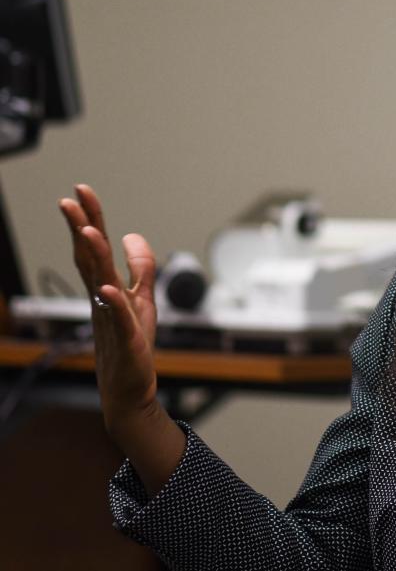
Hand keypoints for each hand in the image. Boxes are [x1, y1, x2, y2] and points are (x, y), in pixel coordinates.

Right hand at [58, 184, 159, 434]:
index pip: (95, 248)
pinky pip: (118, 318)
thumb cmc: (133, 343)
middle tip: (69, 200)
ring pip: (101, 283)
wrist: (129, 388)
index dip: (90, 219)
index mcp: (106, 287)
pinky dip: (113, 303)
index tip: (81, 191)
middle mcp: (103, 299)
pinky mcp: (126, 338)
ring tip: (89, 231)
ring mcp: (111, 318)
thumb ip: (141, 267)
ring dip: (94, 258)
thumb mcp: (143, 297)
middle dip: (81, 229)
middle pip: (89, 259)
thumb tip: (133, 235)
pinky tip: (109, 289)